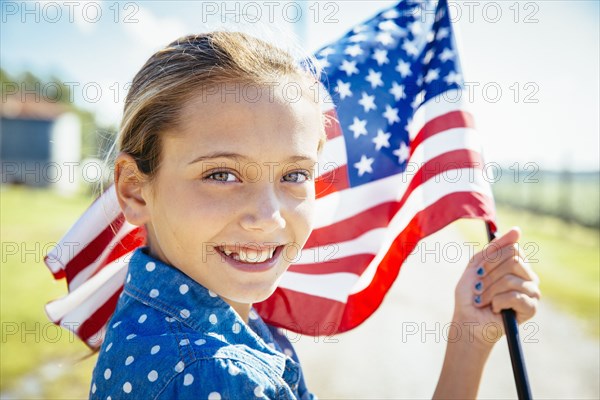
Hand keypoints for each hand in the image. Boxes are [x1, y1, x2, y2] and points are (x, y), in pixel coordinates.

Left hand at [453, 227, 540, 348]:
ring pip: (511, 280)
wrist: (468, 320)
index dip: (492, 259)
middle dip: (490, 275)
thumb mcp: (477, 265)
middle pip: (514, 261)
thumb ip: (495, 248)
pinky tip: (494, 308)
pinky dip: (498, 302)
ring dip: (489, 290)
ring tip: (482, 300)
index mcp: (516, 263)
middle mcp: (528, 275)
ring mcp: (532, 291)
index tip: (479, 271)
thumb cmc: (471, 293)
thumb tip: (518, 230)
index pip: (513, 248)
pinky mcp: (531, 308)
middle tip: (479, 287)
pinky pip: (516, 296)